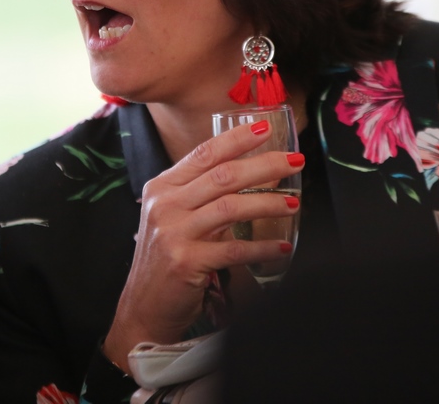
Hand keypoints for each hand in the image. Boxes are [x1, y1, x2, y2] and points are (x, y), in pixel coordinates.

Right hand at [102, 120, 303, 371]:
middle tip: (294, 161)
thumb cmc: (165, 261)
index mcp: (162, 188)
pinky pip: (234, 249)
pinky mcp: (186, 261)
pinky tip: (281, 247)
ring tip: (293, 203)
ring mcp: (174, 233)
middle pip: (222, 175)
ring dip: (268, 203)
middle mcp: (165, 205)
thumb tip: (248, 173)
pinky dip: (262, 247)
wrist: (144, 308)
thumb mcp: (172, 218)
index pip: (203, 153)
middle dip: (264, 165)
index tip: (264, 128)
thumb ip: (199, 195)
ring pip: (231, 206)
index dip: (236, 139)